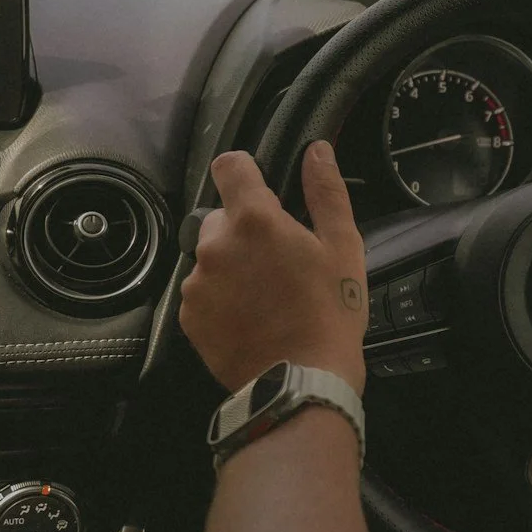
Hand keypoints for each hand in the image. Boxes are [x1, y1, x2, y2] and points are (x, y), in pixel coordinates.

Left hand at [180, 142, 367, 393]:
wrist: (301, 381)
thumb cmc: (329, 313)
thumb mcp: (343, 247)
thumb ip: (326, 192)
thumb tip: (317, 150)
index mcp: (254, 219)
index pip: (229, 166)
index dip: (245, 171)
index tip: (259, 188)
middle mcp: (215, 244)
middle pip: (220, 217)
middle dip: (244, 230)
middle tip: (276, 261)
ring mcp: (197, 282)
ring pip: (211, 257)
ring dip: (231, 266)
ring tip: (264, 296)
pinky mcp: (188, 315)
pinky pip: (202, 292)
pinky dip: (220, 299)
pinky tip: (248, 317)